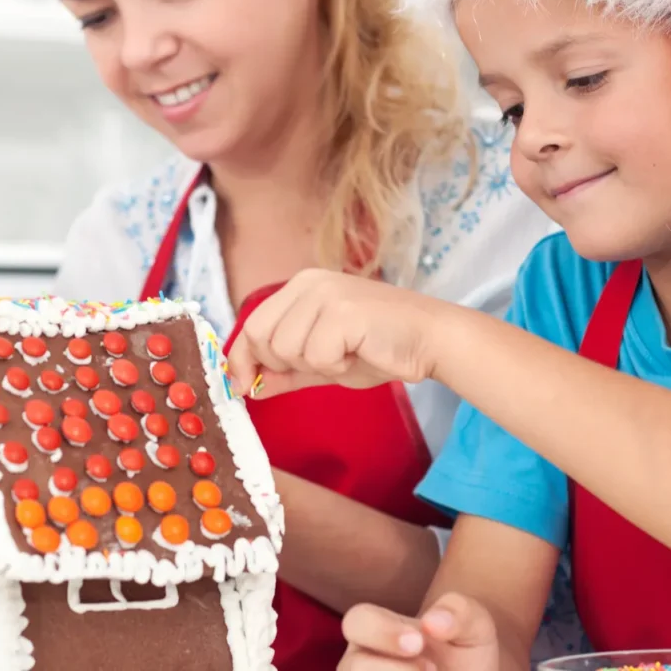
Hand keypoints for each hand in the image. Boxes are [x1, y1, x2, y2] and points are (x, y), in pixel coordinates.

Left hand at [226, 270, 440, 397]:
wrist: (430, 339)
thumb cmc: (379, 348)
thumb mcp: (322, 363)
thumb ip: (286, 371)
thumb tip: (248, 387)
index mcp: (299, 288)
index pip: (251, 325)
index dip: (241, 359)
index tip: (241, 386)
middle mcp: (308, 283)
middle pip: (261, 338)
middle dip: (282, 364)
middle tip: (323, 362)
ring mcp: (325, 294)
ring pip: (285, 349)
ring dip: (315, 365)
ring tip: (346, 354)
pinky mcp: (342, 311)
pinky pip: (315, 356)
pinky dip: (335, 366)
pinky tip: (358, 353)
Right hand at [338, 594, 499, 670]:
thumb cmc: (464, 653)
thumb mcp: (474, 627)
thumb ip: (458, 612)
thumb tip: (432, 622)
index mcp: (377, 631)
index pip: (358, 621)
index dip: (382, 632)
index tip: (418, 643)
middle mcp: (363, 663)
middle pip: (351, 666)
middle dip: (387, 669)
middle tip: (429, 670)